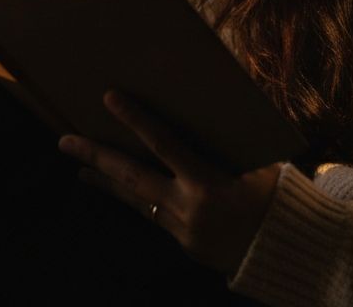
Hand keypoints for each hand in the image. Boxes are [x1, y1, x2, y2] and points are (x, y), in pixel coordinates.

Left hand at [58, 91, 281, 275]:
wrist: (287, 255)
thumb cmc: (279, 200)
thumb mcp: (261, 165)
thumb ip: (233, 143)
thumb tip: (219, 109)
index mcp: (206, 184)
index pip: (162, 144)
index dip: (135, 119)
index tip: (109, 98)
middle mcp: (186, 208)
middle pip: (131, 177)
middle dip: (96, 157)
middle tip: (64, 141)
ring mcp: (181, 230)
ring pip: (135, 200)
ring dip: (107, 183)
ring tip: (79, 170)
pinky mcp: (184, 244)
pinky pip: (155, 214)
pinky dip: (138, 199)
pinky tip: (126, 189)